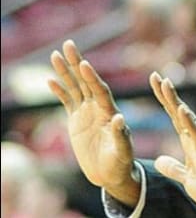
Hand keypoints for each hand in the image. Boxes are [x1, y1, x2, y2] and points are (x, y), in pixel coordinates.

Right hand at [48, 40, 139, 206]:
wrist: (112, 173)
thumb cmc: (121, 163)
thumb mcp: (123, 151)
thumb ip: (121, 135)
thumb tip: (119, 118)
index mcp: (110, 112)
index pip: (100, 90)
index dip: (92, 78)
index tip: (84, 63)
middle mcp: (99, 108)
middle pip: (86, 81)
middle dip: (77, 63)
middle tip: (69, 44)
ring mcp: (87, 112)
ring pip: (75, 87)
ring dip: (65, 71)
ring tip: (56, 54)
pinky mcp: (77, 120)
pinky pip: (67, 101)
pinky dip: (60, 91)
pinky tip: (51, 80)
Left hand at [149, 72, 195, 217]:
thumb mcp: (186, 178)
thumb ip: (173, 168)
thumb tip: (159, 161)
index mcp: (189, 144)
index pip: (174, 117)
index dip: (165, 100)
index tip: (156, 82)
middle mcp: (195, 140)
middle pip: (179, 112)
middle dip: (167, 94)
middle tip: (156, 76)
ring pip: (187, 119)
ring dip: (176, 101)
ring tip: (166, 84)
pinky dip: (189, 122)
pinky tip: (182, 110)